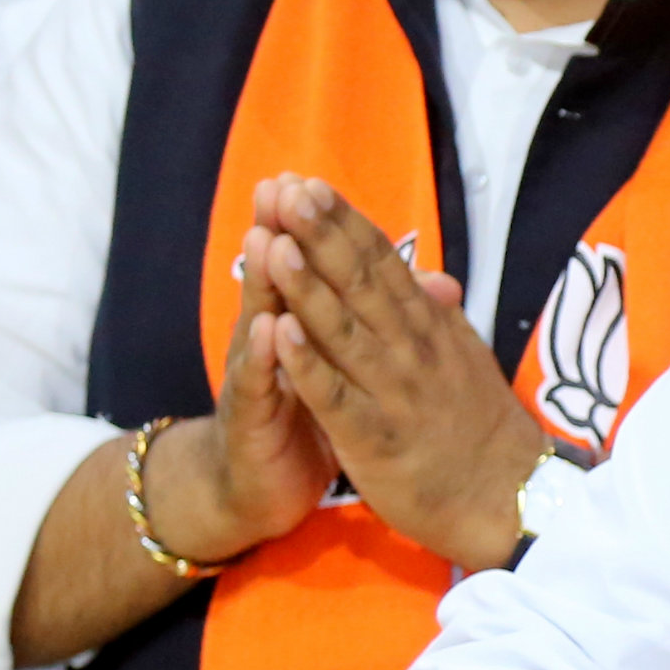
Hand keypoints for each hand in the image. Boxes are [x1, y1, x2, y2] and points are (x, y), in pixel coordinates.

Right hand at [139, 196, 340, 565]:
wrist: (256, 490)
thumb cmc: (305, 423)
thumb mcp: (344, 373)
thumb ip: (368, 325)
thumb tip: (419, 286)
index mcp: (303, 326)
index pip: (310, 268)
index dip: (315, 227)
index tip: (315, 178)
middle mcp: (272, 341)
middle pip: (278, 279)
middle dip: (282, 232)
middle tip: (282, 185)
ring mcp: (256, 377)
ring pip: (262, 321)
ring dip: (266, 281)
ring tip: (268, 239)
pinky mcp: (250, 419)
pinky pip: (259, 386)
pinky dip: (263, 357)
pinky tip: (266, 329)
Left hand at [254, 175, 547, 569]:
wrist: (511, 500)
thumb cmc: (481, 432)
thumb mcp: (467, 361)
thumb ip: (442, 318)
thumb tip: (434, 279)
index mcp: (430, 327)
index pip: (384, 263)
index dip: (345, 223)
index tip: (310, 184)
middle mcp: (412, 348)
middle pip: (361, 282)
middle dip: (322, 235)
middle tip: (288, 190)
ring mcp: (394, 391)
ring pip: (344, 330)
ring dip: (308, 285)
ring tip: (276, 243)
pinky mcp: (376, 438)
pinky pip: (335, 396)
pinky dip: (306, 363)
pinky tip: (277, 332)